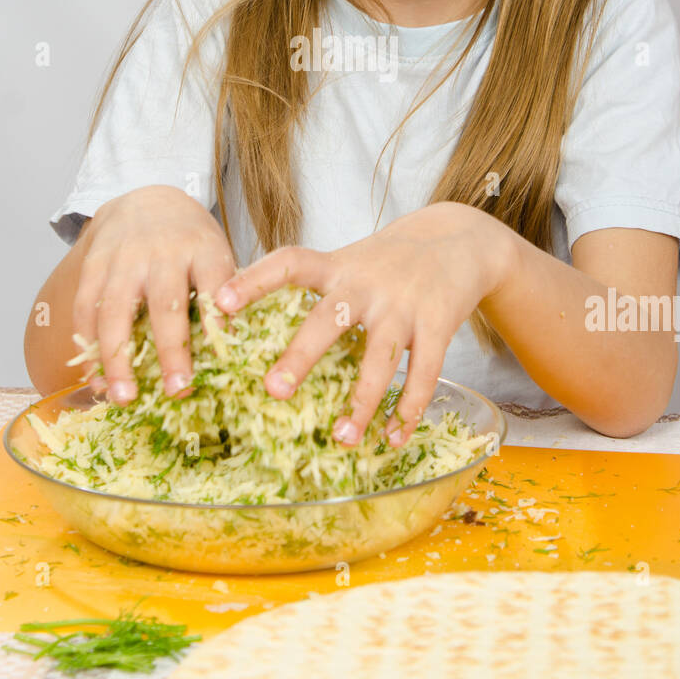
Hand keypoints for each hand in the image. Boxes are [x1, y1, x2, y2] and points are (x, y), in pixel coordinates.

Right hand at [72, 185, 235, 403]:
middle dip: (172, 349)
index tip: (223, 356)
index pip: (214, 283)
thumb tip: (232, 356)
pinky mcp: (93, 265)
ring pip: (117, 310)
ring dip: (117, 358)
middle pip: (166, 302)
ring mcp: (124, 257)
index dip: (219, 318)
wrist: (147, 199)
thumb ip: (224, 296)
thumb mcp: (215, 255)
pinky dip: (88, 347)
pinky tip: (95, 378)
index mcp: (202, 248)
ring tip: (122, 398)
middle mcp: (163, 251)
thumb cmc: (190, 242)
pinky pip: (86, 309)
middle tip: (177, 390)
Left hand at [214, 202, 511, 445]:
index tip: (219, 302)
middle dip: (301, 355)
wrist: (460, 240)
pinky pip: (424, 376)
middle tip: (273, 390)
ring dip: (361, 403)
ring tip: (341, 438)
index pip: (289, 264)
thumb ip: (313, 283)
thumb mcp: (349, 259)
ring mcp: (404, 307)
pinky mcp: (438, 326)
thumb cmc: (389, 261)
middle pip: (329, 320)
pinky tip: (392, 438)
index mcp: (338, 267)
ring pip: (379, 360)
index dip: (253, 281)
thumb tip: (251, 321)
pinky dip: (407, 411)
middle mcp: (367, 285)